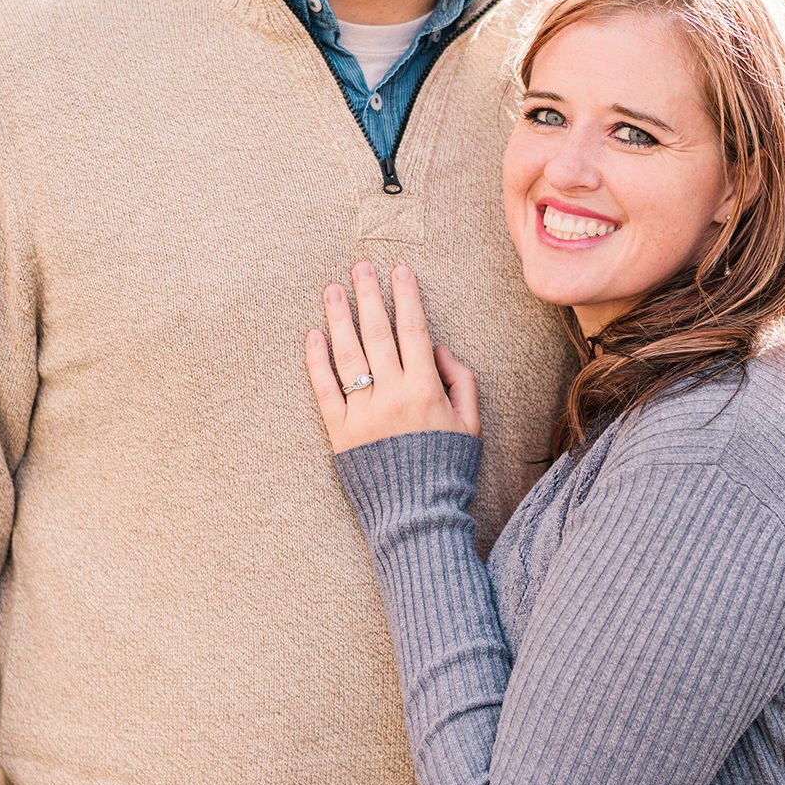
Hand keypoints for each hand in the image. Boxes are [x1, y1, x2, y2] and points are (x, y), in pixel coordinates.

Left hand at [306, 260, 479, 454]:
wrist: (417, 517)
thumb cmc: (447, 471)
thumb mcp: (471, 425)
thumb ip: (462, 382)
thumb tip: (439, 348)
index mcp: (427, 390)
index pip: (414, 330)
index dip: (406, 297)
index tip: (399, 271)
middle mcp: (393, 395)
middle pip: (378, 333)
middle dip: (370, 296)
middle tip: (360, 267)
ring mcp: (363, 413)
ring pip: (348, 355)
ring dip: (339, 318)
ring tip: (332, 290)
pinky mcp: (340, 433)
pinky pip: (326, 390)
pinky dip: (317, 361)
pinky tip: (312, 336)